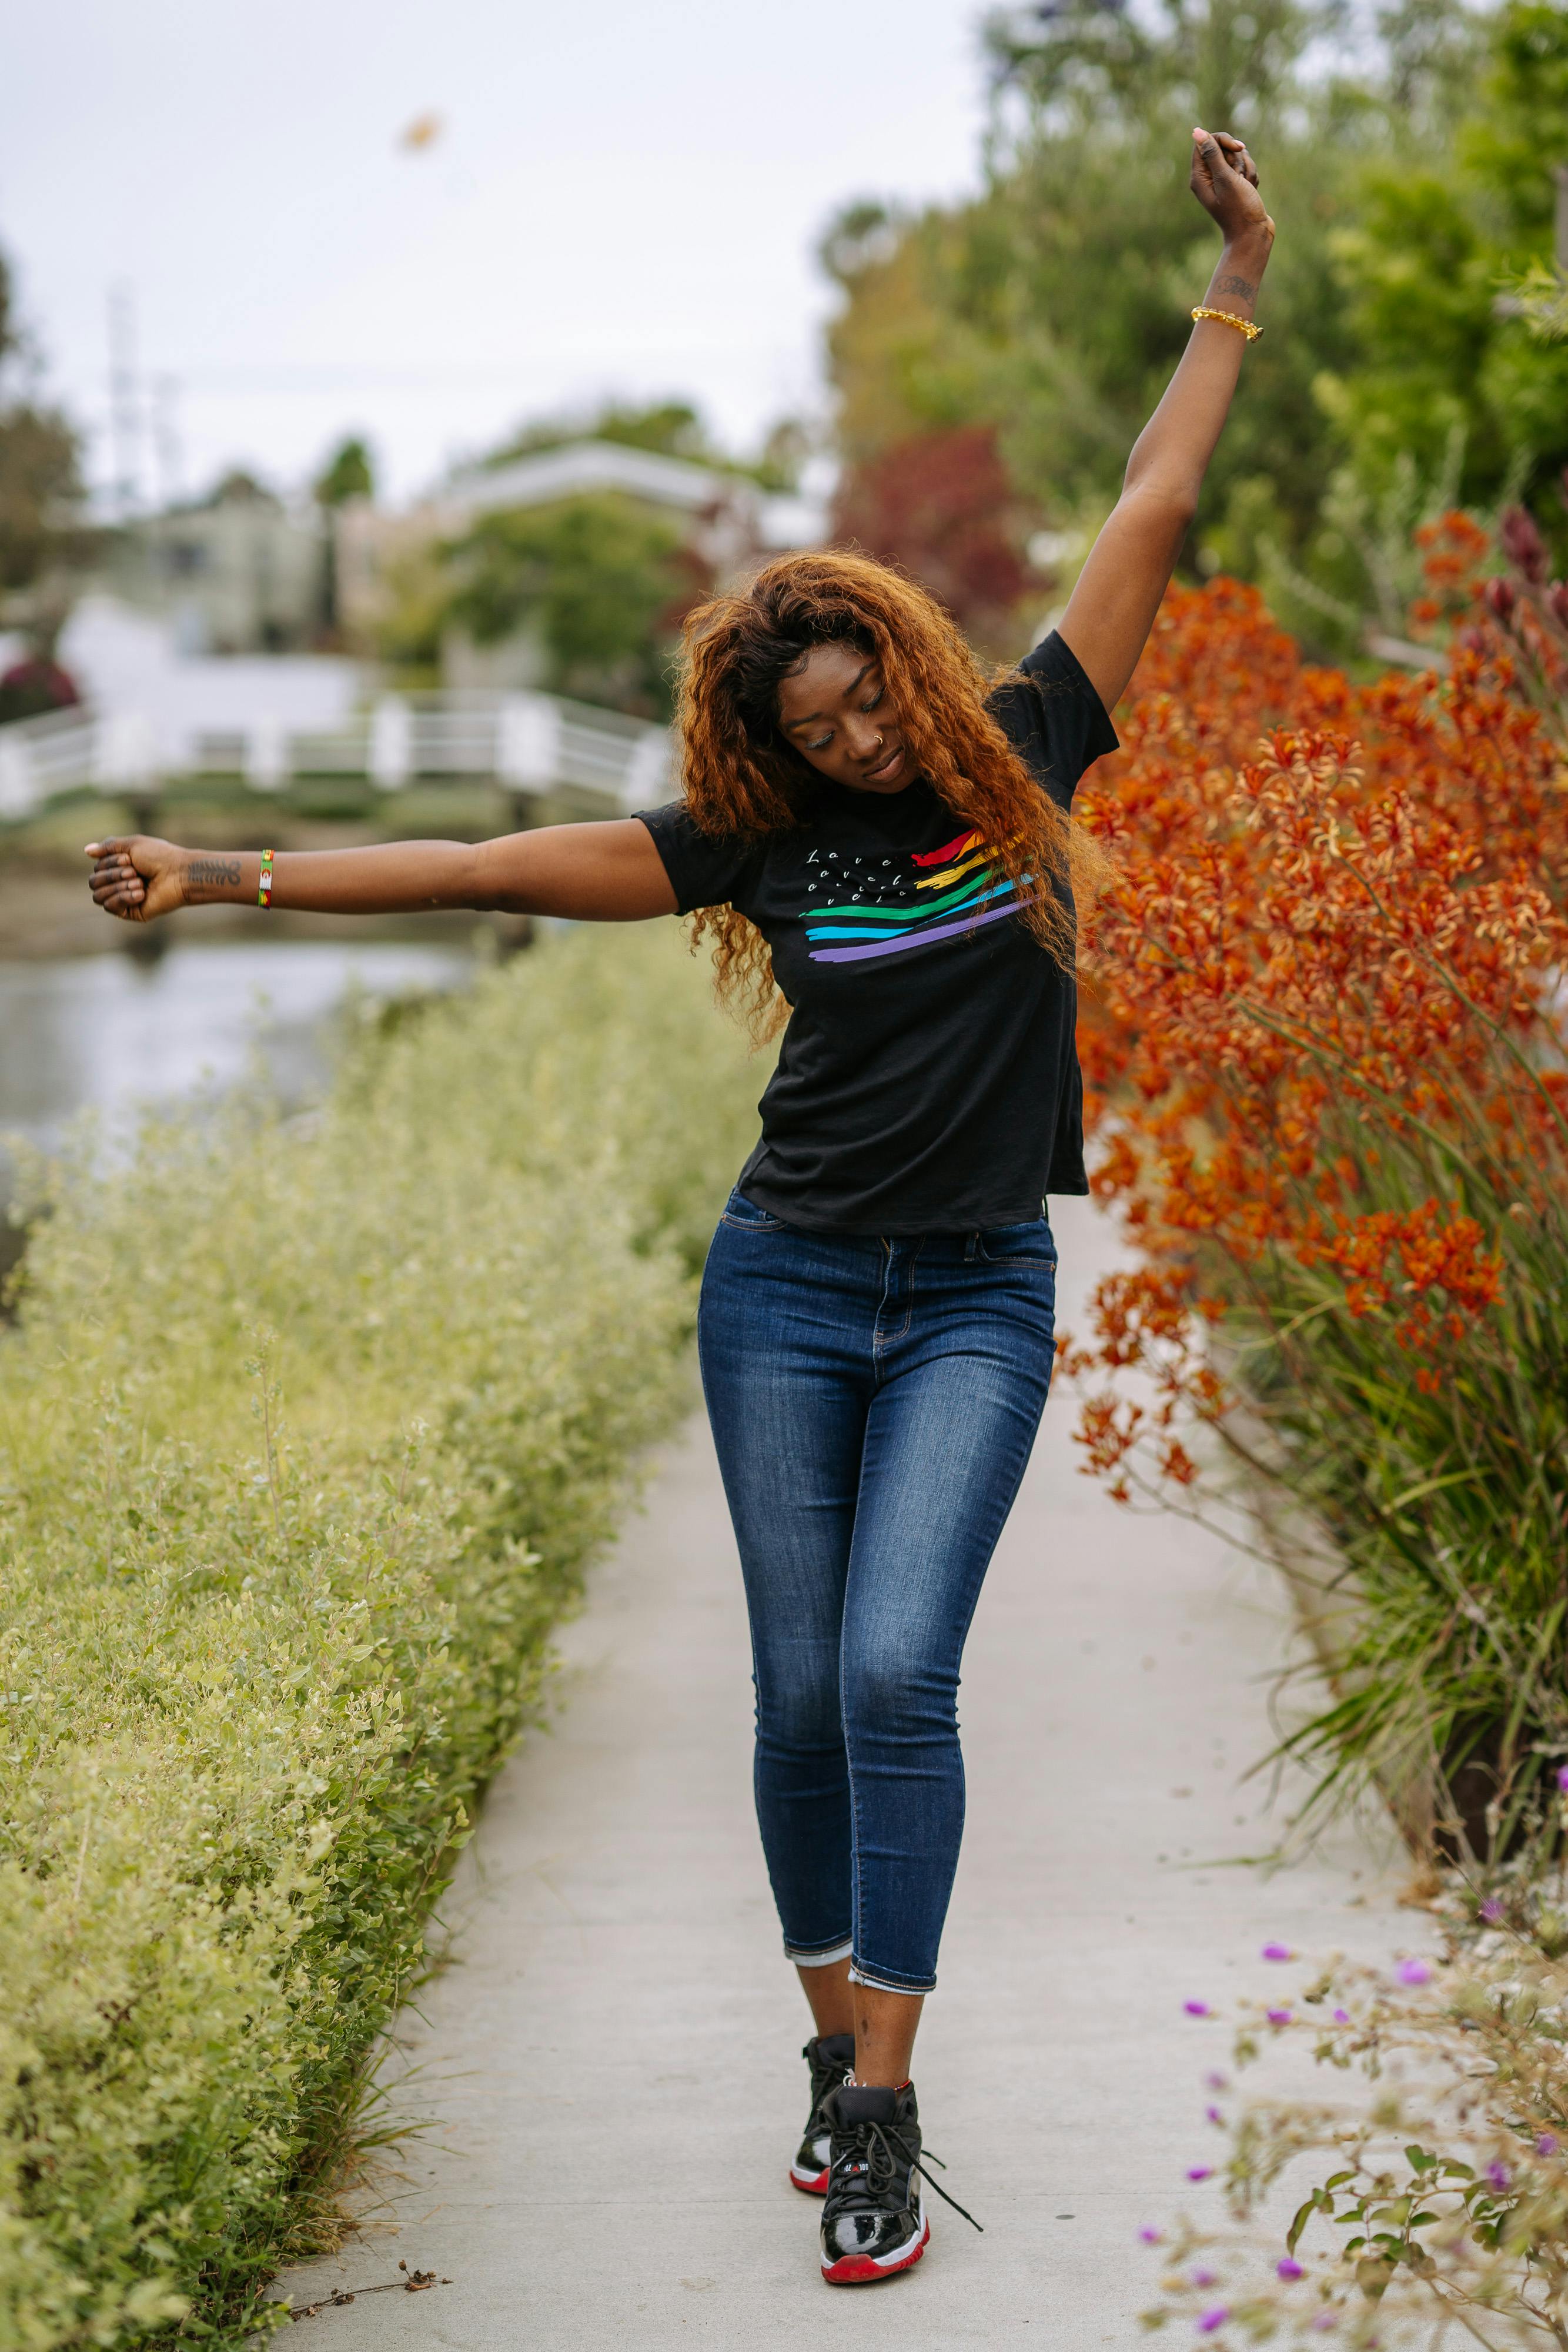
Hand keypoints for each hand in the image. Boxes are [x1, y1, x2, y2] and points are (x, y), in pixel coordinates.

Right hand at [85, 835, 187, 922]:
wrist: (179, 874)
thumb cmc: (159, 857)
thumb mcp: (131, 845)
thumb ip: (108, 847)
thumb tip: (86, 851)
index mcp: (118, 867)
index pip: (96, 868)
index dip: (109, 863)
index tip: (129, 859)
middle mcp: (118, 883)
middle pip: (93, 883)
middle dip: (112, 875)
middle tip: (134, 871)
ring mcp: (124, 899)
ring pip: (98, 897)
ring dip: (118, 887)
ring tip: (139, 882)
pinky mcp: (131, 912)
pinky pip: (111, 908)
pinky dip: (123, 897)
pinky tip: (141, 893)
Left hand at [1189, 128, 1272, 249]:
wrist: (1253, 234)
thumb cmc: (1238, 208)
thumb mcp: (1225, 178)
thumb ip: (1212, 154)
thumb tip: (1196, 132)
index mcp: (1199, 176)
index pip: (1206, 142)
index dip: (1223, 141)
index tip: (1237, 148)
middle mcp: (1208, 177)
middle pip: (1223, 148)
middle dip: (1238, 159)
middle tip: (1239, 177)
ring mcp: (1223, 180)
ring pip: (1238, 157)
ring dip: (1247, 169)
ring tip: (1246, 187)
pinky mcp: (1235, 184)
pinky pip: (1246, 168)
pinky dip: (1251, 177)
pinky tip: (1251, 190)